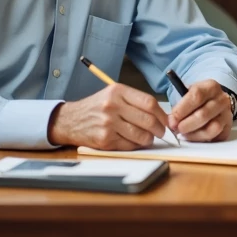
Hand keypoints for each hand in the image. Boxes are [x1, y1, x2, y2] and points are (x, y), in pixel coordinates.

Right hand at [47, 83, 169, 150]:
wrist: (70, 120)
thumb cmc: (96, 107)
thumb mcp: (113, 95)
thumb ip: (135, 101)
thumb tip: (161, 115)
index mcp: (117, 91)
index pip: (149, 103)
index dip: (162, 114)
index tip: (166, 120)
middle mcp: (113, 106)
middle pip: (147, 120)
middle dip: (159, 129)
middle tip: (161, 132)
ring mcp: (108, 124)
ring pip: (141, 135)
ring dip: (149, 139)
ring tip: (148, 138)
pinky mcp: (105, 139)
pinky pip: (129, 145)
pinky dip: (136, 145)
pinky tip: (134, 142)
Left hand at [168, 79, 232, 142]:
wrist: (214, 101)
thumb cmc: (197, 99)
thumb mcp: (188, 94)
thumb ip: (179, 106)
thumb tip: (171, 122)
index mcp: (211, 87)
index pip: (197, 96)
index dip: (182, 110)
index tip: (171, 120)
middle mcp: (222, 99)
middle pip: (204, 114)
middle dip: (187, 124)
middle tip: (176, 130)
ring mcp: (227, 114)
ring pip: (213, 128)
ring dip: (195, 134)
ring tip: (184, 135)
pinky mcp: (228, 127)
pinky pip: (217, 137)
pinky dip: (204, 140)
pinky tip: (195, 137)